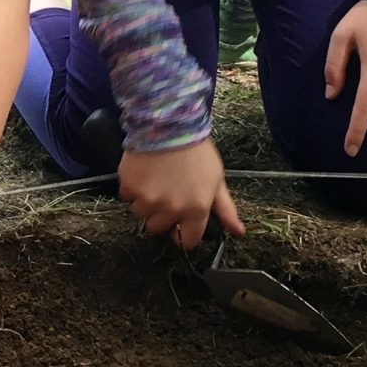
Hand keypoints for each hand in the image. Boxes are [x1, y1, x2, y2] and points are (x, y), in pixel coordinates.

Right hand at [117, 138, 245, 249]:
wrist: (170, 125)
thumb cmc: (196, 151)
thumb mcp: (217, 180)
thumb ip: (226, 210)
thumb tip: (239, 232)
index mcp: (196, 210)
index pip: (187, 241)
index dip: (183, 233)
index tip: (180, 223)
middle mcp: (171, 209)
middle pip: (158, 228)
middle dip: (161, 215)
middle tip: (166, 195)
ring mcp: (147, 200)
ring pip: (141, 213)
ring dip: (145, 201)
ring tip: (154, 181)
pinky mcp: (129, 187)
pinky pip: (127, 196)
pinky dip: (132, 187)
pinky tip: (143, 172)